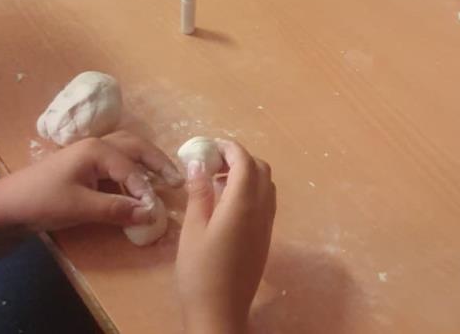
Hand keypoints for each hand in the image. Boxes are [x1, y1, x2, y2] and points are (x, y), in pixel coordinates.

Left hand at [0, 131, 180, 233]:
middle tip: (177, 180)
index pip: (131, 168)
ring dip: (146, 163)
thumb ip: (116, 209)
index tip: (157, 209)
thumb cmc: (42, 201)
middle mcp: (97, 145)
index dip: (145, 189)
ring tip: (164, 178)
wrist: (7, 205)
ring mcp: (90, 155)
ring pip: (127, 151)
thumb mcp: (80, 207)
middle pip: (136, 147)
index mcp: (97, 150)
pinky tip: (137, 185)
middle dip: (157, 162)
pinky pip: (117, 163)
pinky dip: (132, 171)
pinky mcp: (85, 167)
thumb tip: (150, 213)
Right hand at [176, 140, 275, 333]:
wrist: (220, 313)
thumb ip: (199, 192)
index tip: (210, 146)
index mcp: (243, 203)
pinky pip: (266, 201)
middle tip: (214, 163)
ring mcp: (266, 224)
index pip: (244, 161)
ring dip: (248, 173)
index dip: (229, 148)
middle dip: (240, 158)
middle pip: (261, 169)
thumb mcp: (193, 229)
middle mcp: (261, 209)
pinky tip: (228, 203)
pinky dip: (252, 190)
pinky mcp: (265, 238)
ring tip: (219, 181)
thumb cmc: (200, 271)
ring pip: (266, 184)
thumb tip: (198, 162)